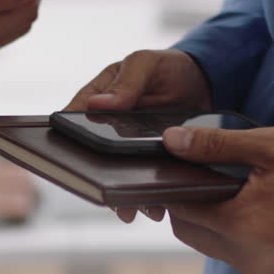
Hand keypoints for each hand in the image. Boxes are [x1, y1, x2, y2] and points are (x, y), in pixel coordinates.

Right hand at [66, 49, 212, 222]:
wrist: (204, 82)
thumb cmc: (166, 67)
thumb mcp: (146, 64)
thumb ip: (126, 83)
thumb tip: (97, 104)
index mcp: (97, 99)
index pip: (72, 121)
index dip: (68, 141)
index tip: (73, 161)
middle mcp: (107, 127)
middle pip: (94, 157)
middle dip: (100, 179)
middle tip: (110, 196)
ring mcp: (128, 148)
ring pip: (120, 175)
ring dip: (127, 195)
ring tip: (139, 209)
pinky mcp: (151, 162)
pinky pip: (145, 182)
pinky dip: (151, 196)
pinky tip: (160, 206)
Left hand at [161, 126, 273, 273]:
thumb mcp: (270, 146)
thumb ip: (215, 145)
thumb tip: (172, 141)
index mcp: (238, 225)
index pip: (180, 210)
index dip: (174, 187)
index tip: (182, 169)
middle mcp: (244, 256)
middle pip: (190, 231)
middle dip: (191, 204)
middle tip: (209, 177)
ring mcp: (258, 270)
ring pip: (211, 246)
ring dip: (213, 220)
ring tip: (236, 192)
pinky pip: (236, 255)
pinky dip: (235, 235)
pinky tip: (256, 211)